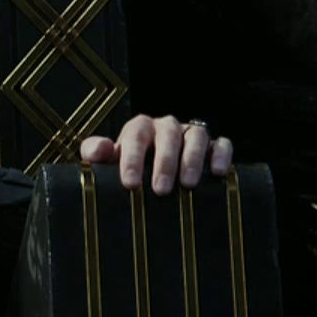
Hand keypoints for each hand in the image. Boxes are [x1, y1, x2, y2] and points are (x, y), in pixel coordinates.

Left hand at [80, 114, 233, 195]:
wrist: (152, 173)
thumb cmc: (129, 167)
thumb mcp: (107, 161)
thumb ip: (95, 153)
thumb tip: (99, 150)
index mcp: (140, 128)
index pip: (135, 135)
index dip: (132, 158)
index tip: (130, 184)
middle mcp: (166, 127)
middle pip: (168, 135)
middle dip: (164, 162)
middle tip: (161, 190)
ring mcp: (191, 134)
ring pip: (196, 136)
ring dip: (193, 159)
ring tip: (188, 184)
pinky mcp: (213, 146)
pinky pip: (222, 144)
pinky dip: (221, 155)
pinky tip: (219, 173)